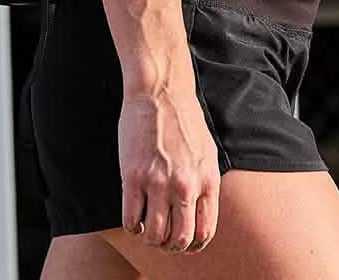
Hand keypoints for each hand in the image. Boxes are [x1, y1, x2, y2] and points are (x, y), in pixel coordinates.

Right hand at [118, 84, 220, 253]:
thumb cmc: (184, 118)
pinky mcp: (133, 177)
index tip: (181, 241)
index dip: (192, 244)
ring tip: (146, 229)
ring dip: (150, 239)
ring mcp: (158, 182)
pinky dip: (132, 227)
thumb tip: (199, 212)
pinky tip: (133, 217)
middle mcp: (185, 186)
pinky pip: (131, 220)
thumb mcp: (207, 152)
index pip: (204, 232)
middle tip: (162, 238)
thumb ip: (205, 183)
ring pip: (155, 235)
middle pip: (180, 239)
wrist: (160, 91)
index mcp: (207, 180)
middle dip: (170, 246)